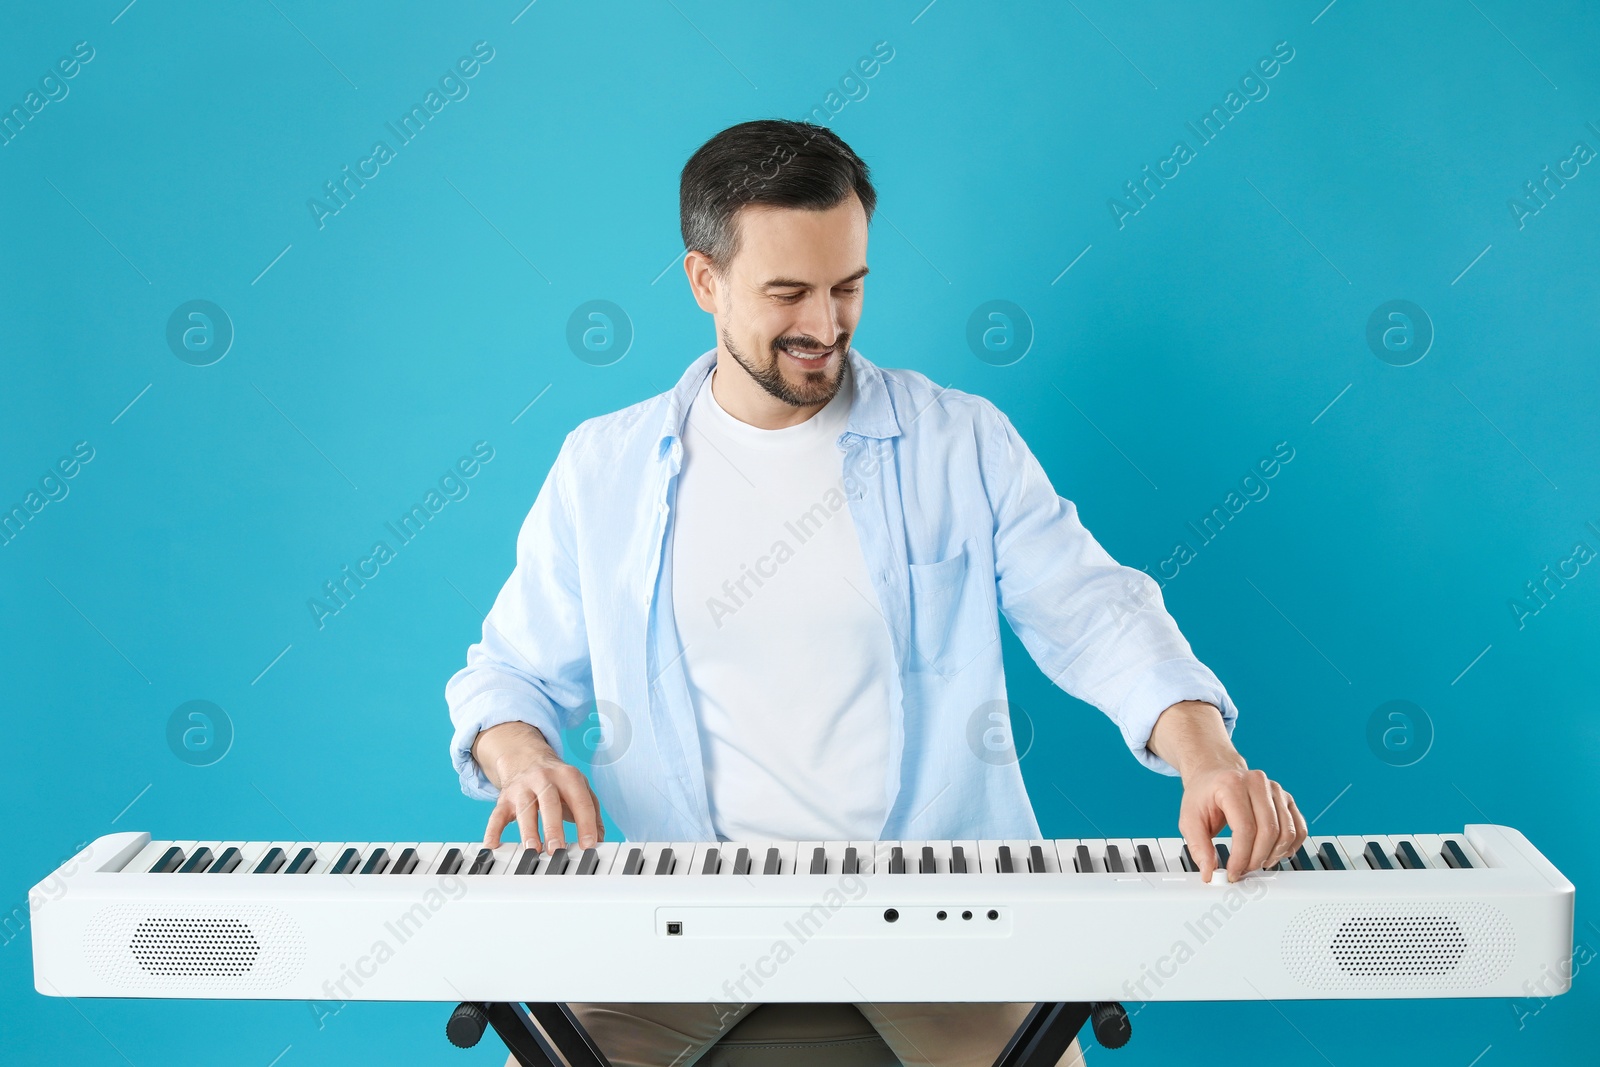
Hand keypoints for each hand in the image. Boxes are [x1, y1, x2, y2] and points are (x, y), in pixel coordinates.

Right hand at [472, 721, 604, 852]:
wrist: (526, 757)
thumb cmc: (558, 781)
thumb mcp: (580, 788)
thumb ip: (592, 812)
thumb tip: (599, 838)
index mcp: (568, 777)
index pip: (580, 801)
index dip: (586, 823)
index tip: (589, 845)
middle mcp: (545, 779)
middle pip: (550, 802)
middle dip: (553, 827)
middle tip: (558, 850)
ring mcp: (523, 788)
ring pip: (524, 809)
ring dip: (528, 831)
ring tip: (533, 850)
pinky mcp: (505, 799)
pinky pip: (496, 814)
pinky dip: (492, 830)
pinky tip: (491, 845)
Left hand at [1147, 700, 1307, 882]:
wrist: (1214, 774)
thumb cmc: (1204, 793)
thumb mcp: (1189, 819)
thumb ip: (1198, 847)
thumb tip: (1209, 872)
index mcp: (1232, 784)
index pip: (1245, 828)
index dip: (1241, 857)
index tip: (1233, 871)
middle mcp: (1257, 783)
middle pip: (1269, 832)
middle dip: (1257, 858)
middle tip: (1244, 870)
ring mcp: (1275, 790)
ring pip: (1287, 832)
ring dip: (1274, 855)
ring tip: (1257, 862)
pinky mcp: (1286, 798)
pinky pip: (1299, 828)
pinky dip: (1290, 847)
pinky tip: (1274, 853)